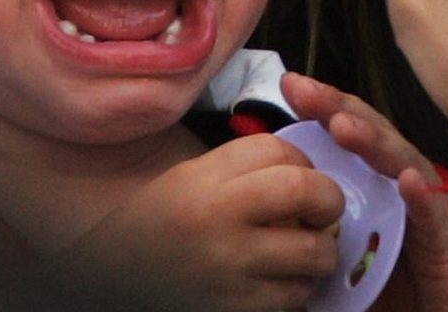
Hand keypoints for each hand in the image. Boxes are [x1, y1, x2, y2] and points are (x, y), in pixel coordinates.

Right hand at [67, 133, 343, 310]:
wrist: (119, 274)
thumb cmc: (167, 218)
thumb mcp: (198, 175)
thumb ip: (251, 168)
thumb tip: (316, 170)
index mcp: (206, 179)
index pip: (280, 151)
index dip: (303, 159)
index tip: (302, 172)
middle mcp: (216, 223)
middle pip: (305, 191)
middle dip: (328, 199)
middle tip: (324, 209)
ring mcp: (228, 273)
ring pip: (314, 253)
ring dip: (320, 251)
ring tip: (304, 250)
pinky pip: (296, 297)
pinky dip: (299, 288)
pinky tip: (281, 280)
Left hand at [283, 73, 447, 311]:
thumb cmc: (407, 291)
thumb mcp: (352, 266)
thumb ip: (323, 245)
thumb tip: (278, 234)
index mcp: (377, 190)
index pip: (349, 141)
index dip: (322, 112)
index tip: (289, 87)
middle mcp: (402, 189)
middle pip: (373, 137)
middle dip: (338, 108)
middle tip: (302, 87)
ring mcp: (427, 209)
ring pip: (403, 163)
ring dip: (374, 142)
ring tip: (343, 125)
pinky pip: (435, 213)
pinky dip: (422, 195)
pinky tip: (407, 181)